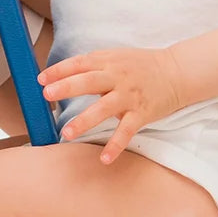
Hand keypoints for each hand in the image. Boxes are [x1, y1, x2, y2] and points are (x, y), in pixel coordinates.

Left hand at [38, 46, 182, 163]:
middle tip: (46, 95)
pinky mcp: (142, 113)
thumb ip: (93, 65)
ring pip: (104, 108)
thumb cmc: (141, 65)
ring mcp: (129, 96)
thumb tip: (64, 74)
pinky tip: (104, 159)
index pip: (79, 63)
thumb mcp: (116, 57)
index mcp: (108, 61)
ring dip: (84, 121)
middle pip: (88, 81)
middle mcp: (117, 77)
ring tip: (66, 133)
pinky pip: (126, 131)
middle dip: (66, 87)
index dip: (59, 70)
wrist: (176, 72)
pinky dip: (116, 145)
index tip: (41, 79)